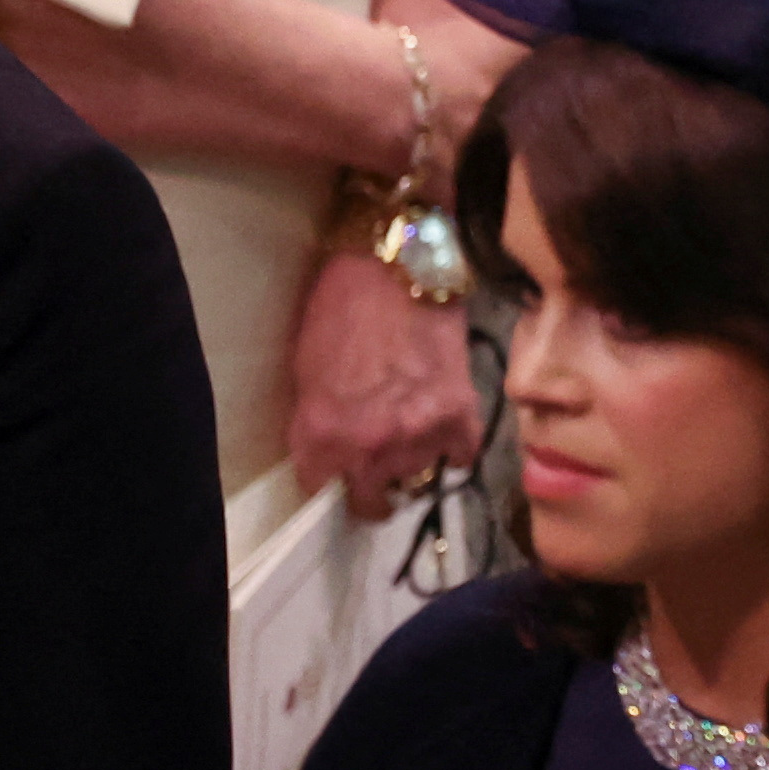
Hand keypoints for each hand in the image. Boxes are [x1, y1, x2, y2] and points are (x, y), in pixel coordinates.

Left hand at [286, 245, 481, 520]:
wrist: (397, 266)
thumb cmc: (339, 308)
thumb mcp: (306, 372)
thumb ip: (318, 425)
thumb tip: (331, 457)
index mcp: (321, 435)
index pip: (319, 490)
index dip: (326, 477)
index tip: (333, 471)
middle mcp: (370, 448)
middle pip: (372, 503)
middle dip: (369, 492)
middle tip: (373, 473)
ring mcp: (420, 437)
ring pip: (417, 479)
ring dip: (412, 461)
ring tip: (410, 430)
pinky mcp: (461, 417)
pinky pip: (460, 456)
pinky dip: (453, 446)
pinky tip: (442, 427)